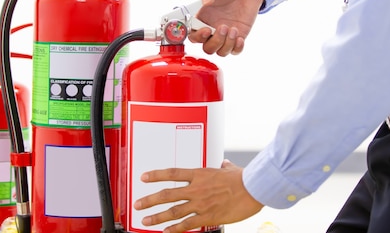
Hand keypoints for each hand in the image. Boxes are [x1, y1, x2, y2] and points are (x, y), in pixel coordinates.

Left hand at [134, 160, 263, 232]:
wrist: (252, 188)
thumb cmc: (242, 178)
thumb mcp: (230, 169)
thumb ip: (224, 167)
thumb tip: (225, 164)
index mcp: (199, 174)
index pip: (172, 173)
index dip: (156, 175)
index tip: (144, 177)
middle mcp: (196, 188)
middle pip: (167, 194)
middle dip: (150, 200)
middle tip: (138, 204)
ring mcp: (200, 203)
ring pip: (173, 211)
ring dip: (157, 216)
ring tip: (146, 220)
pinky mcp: (207, 216)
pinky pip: (187, 224)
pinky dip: (175, 229)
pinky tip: (166, 231)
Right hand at [190, 0, 263, 55]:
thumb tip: (206, 1)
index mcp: (202, 16)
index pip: (192, 34)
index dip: (197, 36)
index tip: (207, 29)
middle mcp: (211, 27)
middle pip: (206, 47)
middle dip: (214, 42)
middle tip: (223, 27)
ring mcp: (224, 34)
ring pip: (219, 51)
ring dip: (226, 44)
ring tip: (233, 29)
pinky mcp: (238, 36)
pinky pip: (234, 51)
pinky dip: (236, 48)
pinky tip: (240, 37)